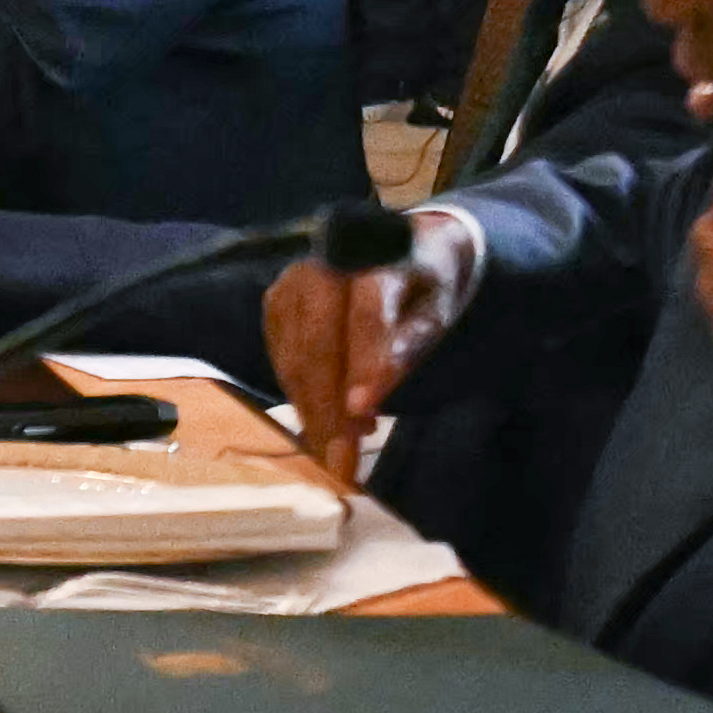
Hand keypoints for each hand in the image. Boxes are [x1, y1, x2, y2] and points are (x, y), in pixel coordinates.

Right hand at [257, 198, 478, 473]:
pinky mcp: (275, 304)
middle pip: (317, 346)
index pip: (366, 314)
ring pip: (293, 359)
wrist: (400, 248)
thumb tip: (376, 392)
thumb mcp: (438, 309)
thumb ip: (413, 343)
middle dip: (327, 411)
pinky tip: (325, 422)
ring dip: (313, 413)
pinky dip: (301, 397)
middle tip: (341, 464)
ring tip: (340, 453)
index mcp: (375, 256)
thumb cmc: (426, 284)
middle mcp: (323, 264)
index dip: (363, 366)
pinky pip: (280, 360)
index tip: (363, 417)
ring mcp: (292, 283)